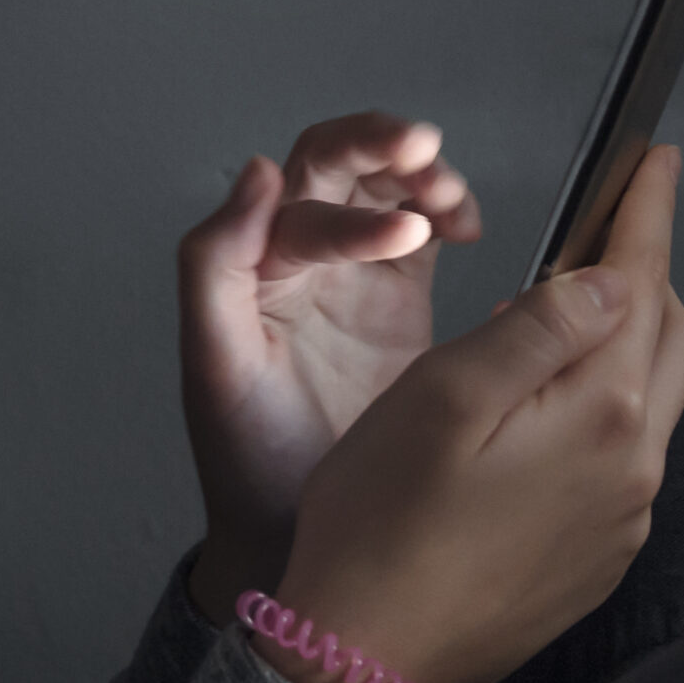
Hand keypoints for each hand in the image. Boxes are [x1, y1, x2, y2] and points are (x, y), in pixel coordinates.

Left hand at [177, 111, 485, 623]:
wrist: (299, 537)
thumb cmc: (249, 458)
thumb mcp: (215, 363)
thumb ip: (216, 263)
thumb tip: (254, 168)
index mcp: (254, 265)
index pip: (301, 199)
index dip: (354, 209)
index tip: (407, 238)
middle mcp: (298, 257)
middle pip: (336, 163)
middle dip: (380, 145)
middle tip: (427, 152)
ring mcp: (350, 273)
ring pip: (382, 185)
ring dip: (418, 174)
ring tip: (452, 203)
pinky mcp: (397, 299)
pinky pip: (421, 229)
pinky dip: (446, 211)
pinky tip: (468, 229)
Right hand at [253, 145, 683, 682]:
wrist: (365, 661)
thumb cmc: (379, 524)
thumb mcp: (443, 395)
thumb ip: (538, 326)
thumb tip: (610, 276)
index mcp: (604, 415)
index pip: (643, 282)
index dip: (648, 211)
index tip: (657, 161)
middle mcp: (635, 470)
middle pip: (666, 337)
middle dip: (640, 271)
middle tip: (601, 226)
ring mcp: (622, 523)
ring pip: (648, 399)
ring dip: (616, 343)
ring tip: (546, 315)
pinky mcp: (596, 560)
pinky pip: (622, 459)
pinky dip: (597, 409)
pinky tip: (533, 412)